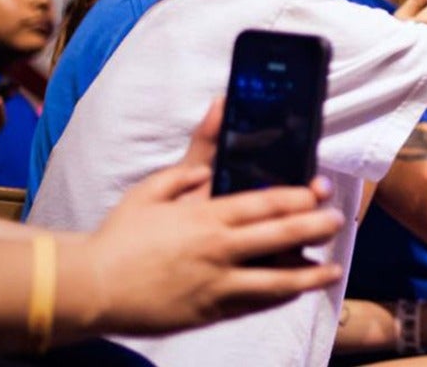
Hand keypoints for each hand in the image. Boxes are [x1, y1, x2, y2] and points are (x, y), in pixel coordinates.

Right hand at [75, 99, 344, 334]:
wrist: (89, 288)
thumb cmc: (120, 236)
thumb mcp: (152, 187)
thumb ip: (194, 156)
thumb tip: (220, 112)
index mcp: (204, 217)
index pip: (263, 205)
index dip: (298, 198)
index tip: (320, 192)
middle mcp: (216, 251)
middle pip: (278, 237)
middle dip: (314, 228)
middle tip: (337, 221)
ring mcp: (214, 285)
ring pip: (274, 281)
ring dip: (308, 274)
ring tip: (333, 270)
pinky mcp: (209, 313)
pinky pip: (253, 306)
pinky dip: (279, 298)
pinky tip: (297, 291)